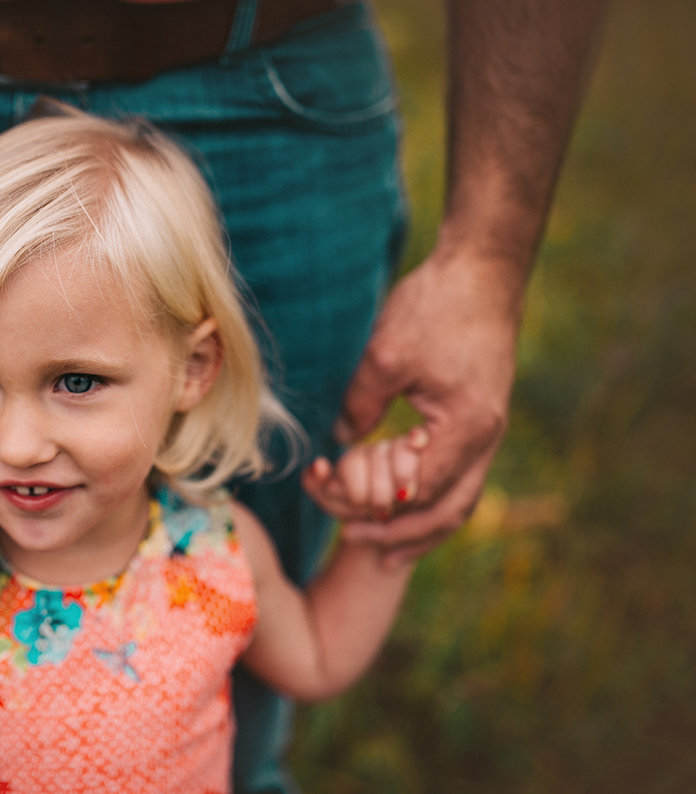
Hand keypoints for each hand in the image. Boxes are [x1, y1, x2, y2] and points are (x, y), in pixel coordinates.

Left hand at [305, 247, 523, 563]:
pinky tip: (403, 501)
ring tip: (383, 546)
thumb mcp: (385, 356)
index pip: (415, 493)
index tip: (330, 496)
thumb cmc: (436, 306)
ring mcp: (487, 430)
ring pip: (459, 499)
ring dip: (420, 525)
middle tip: (355, 540)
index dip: (371, 503)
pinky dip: (430, 497)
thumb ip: (360, 405)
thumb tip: (340, 442)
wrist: (482, 270)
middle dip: (400, 534)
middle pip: (447, 511)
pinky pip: (458, 476)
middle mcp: (485, 438)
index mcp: (465, 429)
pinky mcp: (479, 417)